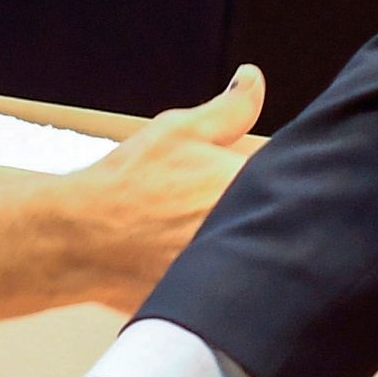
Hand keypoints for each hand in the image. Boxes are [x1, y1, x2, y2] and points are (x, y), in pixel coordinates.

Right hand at [63, 65, 266, 304]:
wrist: (81, 240)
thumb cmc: (128, 184)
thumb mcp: (179, 131)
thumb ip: (230, 109)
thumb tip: (254, 78)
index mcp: (248, 185)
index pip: (296, 179)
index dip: (288, 178)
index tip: (269, 179)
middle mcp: (248, 230)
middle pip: (283, 219)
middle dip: (270, 211)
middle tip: (227, 207)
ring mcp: (233, 267)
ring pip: (262, 251)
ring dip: (253, 243)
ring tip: (205, 234)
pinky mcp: (215, 298)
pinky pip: (240, 286)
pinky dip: (232, 277)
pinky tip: (206, 267)